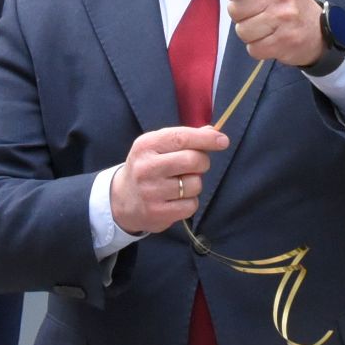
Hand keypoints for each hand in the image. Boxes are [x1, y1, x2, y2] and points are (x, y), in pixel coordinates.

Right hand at [110, 126, 229, 235]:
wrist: (121, 199)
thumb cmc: (148, 167)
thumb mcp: (157, 147)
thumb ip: (183, 138)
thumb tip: (212, 132)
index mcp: (146, 145)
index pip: (181, 137)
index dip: (206, 139)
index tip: (223, 141)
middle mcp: (146, 167)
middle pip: (193, 160)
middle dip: (203, 162)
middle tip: (197, 165)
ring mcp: (151, 192)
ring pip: (195, 184)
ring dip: (195, 184)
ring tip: (181, 184)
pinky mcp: (157, 212)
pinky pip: (191, 205)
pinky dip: (190, 202)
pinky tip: (177, 199)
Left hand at [219, 0, 323, 67]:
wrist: (318, 28)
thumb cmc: (286, 1)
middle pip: (234, 9)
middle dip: (241, 14)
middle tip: (259, 12)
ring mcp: (285, 17)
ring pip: (242, 31)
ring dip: (249, 32)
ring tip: (265, 26)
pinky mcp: (285, 41)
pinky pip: (253, 48)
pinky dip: (258, 47)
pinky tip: (271, 38)